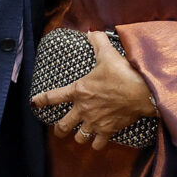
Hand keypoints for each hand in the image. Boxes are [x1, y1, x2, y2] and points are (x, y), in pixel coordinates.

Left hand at [31, 30, 156, 150]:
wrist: (141, 92)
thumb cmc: (122, 73)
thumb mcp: (107, 53)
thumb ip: (98, 42)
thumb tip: (92, 32)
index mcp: (79, 90)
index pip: (54, 96)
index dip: (42, 100)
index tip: (34, 103)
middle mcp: (83, 109)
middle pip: (63, 125)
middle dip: (59, 129)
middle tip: (59, 129)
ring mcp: (95, 122)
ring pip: (79, 137)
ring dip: (78, 136)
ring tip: (79, 135)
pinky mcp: (108, 131)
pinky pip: (98, 144)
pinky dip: (97, 144)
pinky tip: (98, 142)